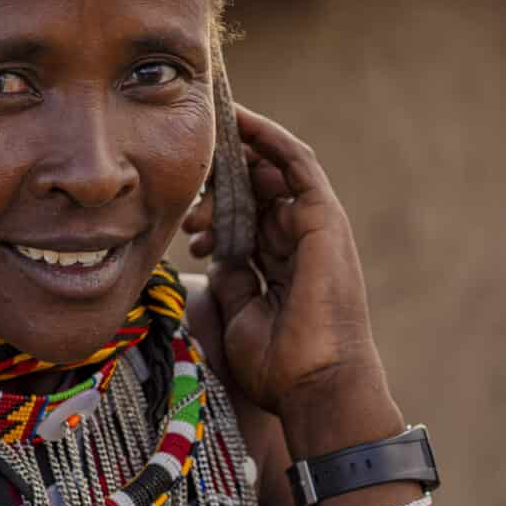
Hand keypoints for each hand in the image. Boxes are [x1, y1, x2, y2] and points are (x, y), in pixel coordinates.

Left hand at [182, 107, 390, 434]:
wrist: (315, 384)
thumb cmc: (279, 365)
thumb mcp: (240, 312)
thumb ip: (231, 277)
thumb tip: (215, 251)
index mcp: (281, 265)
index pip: (247, 218)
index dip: (215, 205)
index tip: (182, 207)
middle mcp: (300, 241)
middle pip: (256, 192)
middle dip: (216, 188)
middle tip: (184, 207)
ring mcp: (315, 228)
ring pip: (272, 173)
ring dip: (233, 166)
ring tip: (200, 167)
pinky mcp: (324, 218)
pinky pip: (297, 164)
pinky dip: (269, 139)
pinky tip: (240, 120)